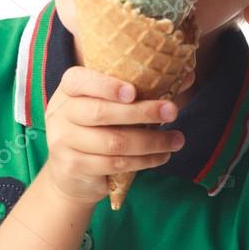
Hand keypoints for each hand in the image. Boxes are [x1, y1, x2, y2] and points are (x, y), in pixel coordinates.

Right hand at [43, 66, 195, 205]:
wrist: (70, 175)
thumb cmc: (99, 129)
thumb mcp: (111, 107)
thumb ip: (142, 90)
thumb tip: (187, 75)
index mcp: (68, 90)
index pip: (79, 80)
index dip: (105, 85)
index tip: (133, 91)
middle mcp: (61, 113)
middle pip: (101, 113)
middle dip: (142, 112)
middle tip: (172, 111)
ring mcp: (64, 141)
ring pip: (113, 142)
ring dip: (151, 142)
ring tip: (176, 140)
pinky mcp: (74, 166)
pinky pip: (114, 164)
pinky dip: (144, 161)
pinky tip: (161, 156)